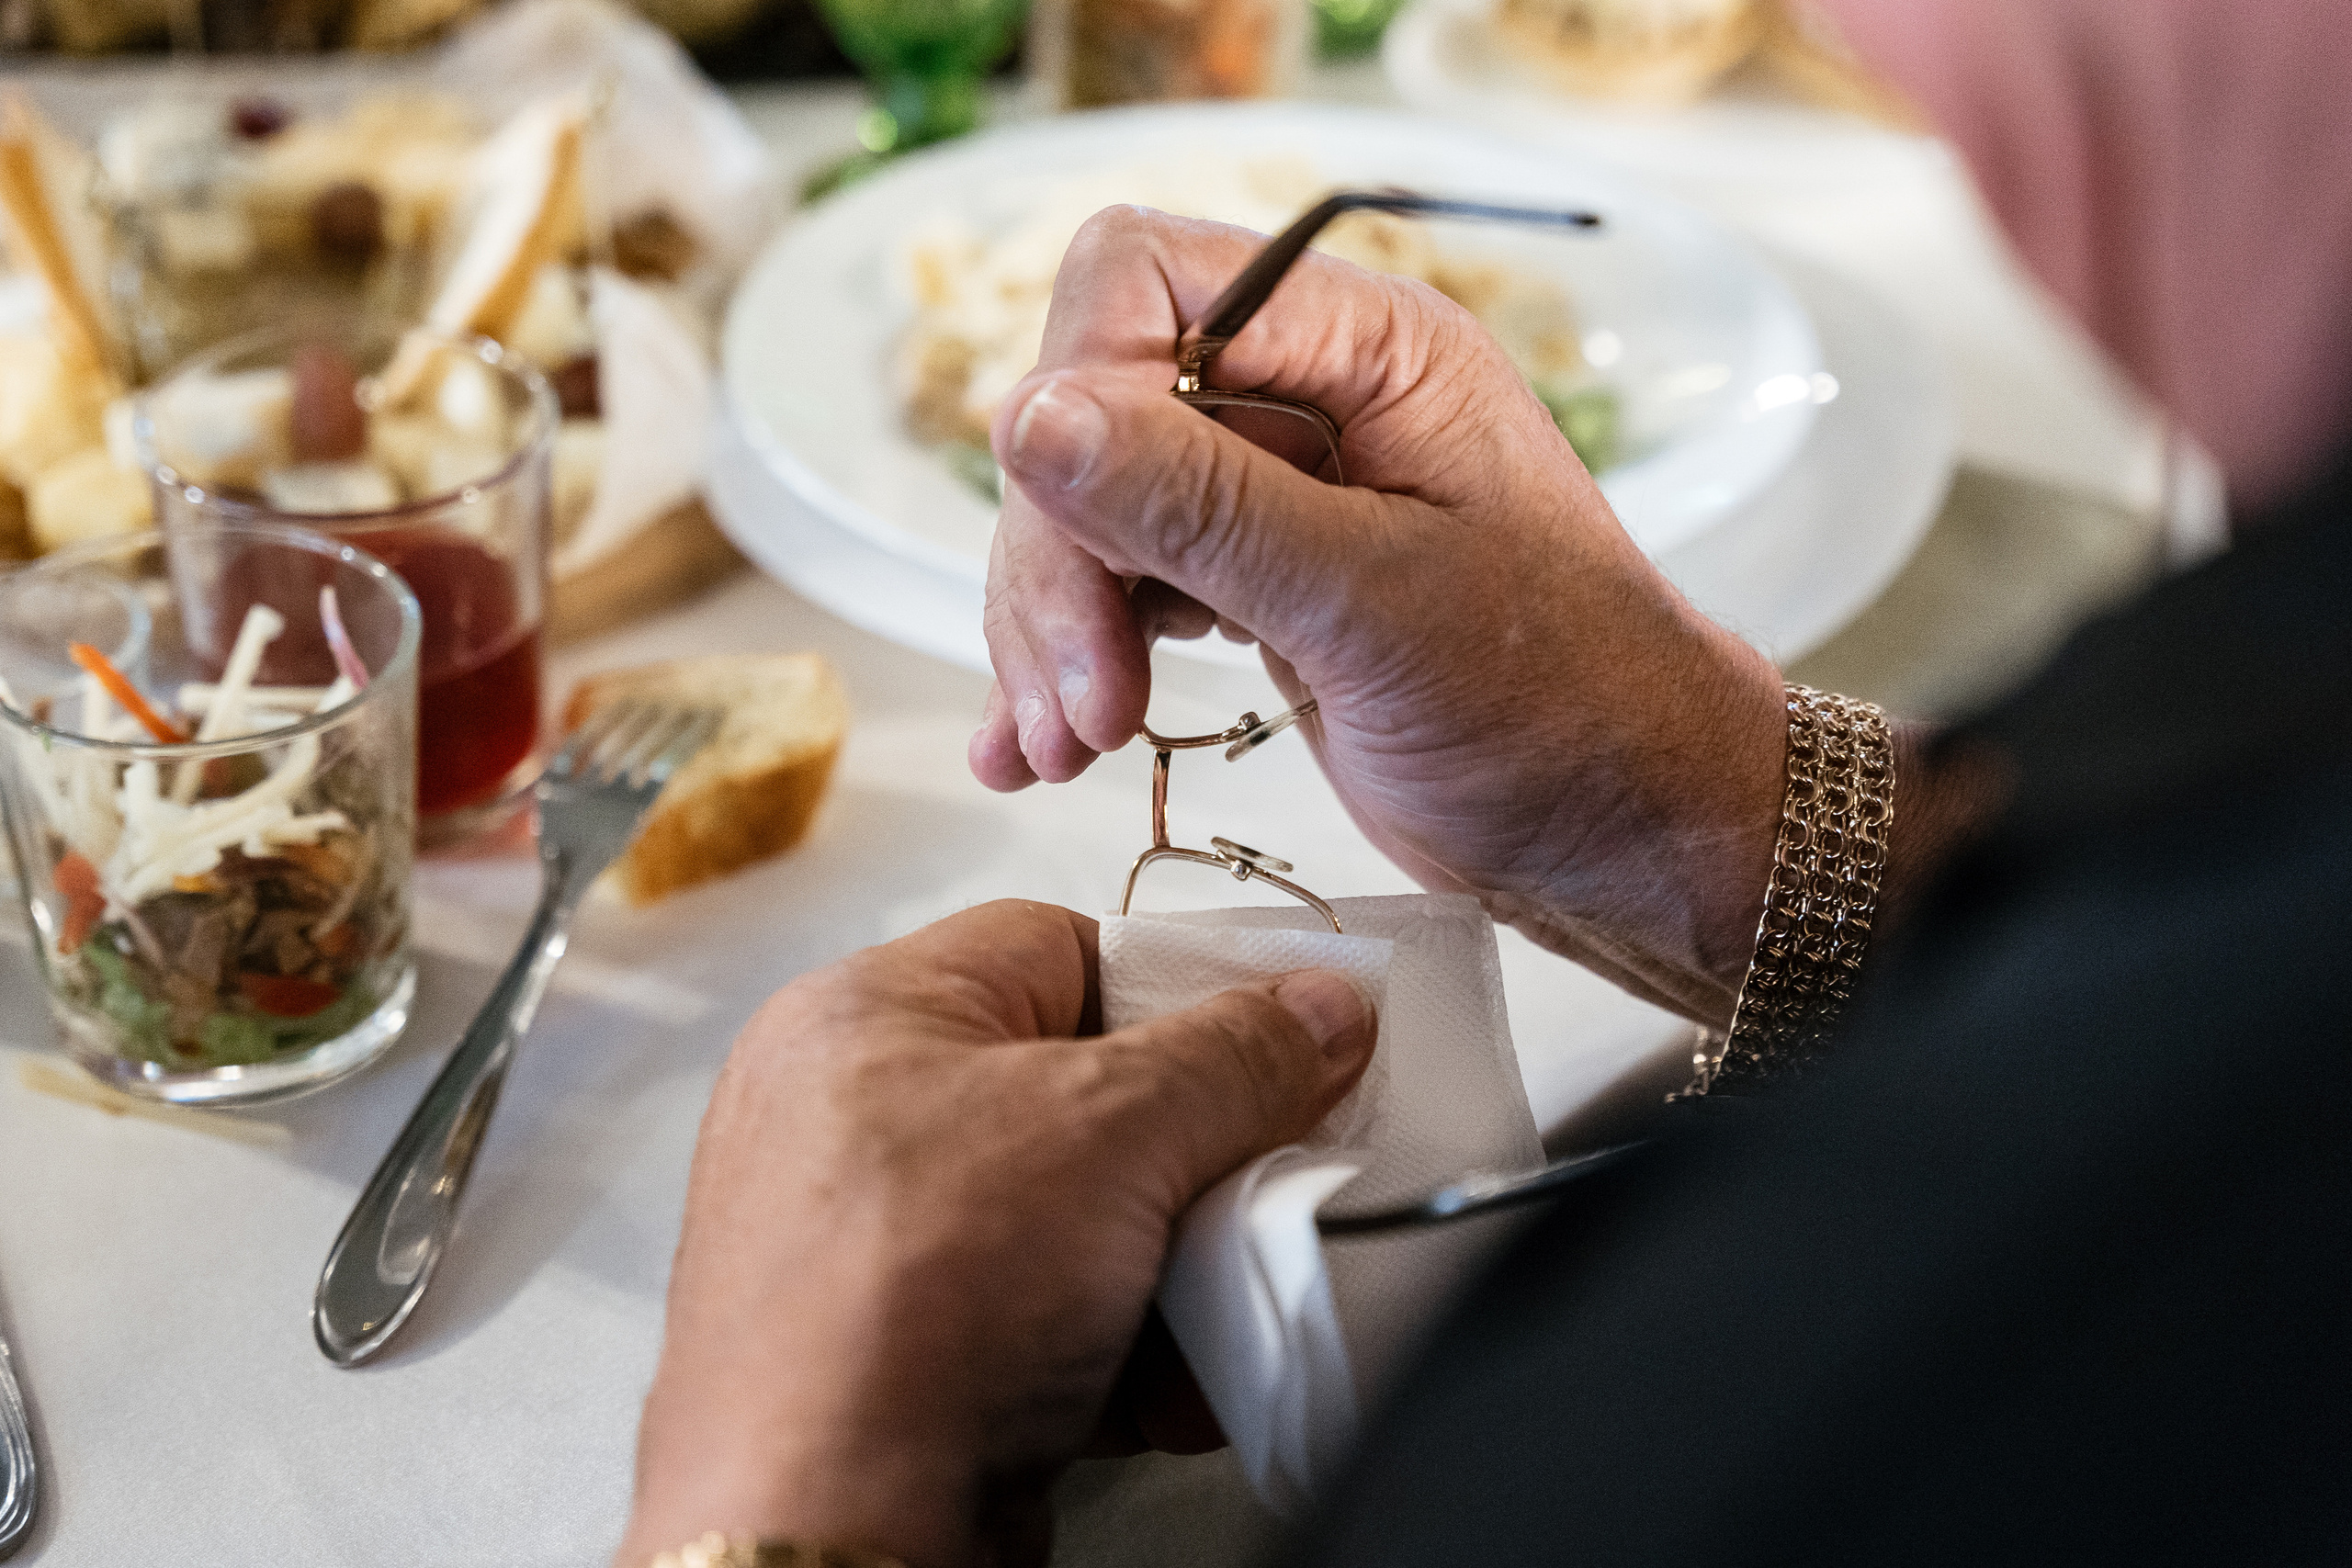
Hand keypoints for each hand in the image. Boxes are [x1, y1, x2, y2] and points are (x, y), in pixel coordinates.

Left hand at [615, 901, 1375, 1567]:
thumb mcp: (1112, 1130)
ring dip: (1169, 1264)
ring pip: (1077, 1220)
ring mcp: (875, 1252)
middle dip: (1185, 1151)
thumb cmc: (895, 1310)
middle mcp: (852, 1124)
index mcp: (862, 1017)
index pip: (1057, 947)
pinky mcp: (910, 1365)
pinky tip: (1168, 1378)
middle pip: (1082, 1092)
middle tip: (1252, 1172)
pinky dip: (1125, 1349)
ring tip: (1210, 1292)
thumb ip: (1235, 1056)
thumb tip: (1310, 1012)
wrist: (832, 1528)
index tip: (1274, 1029)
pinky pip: (1050, 1322)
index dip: (1179, 983)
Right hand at [970, 207, 1788, 1022]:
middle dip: (1062, 560)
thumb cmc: (1562, 704)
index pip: (1141, 283)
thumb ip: (1202, 507)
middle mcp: (1308, 396)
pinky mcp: (1251, 585)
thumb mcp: (1378, 604)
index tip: (1084, 553)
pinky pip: (1117, 589)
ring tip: (1067, 749)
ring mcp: (1274, 494)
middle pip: (1092, 407)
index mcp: (1366, 347)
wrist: (1627, 830)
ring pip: (1086, 509)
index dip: (1081, 397)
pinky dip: (1069, 667)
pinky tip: (1036, 750)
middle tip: (1084, 709)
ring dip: (1050, 629)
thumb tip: (1026, 417)